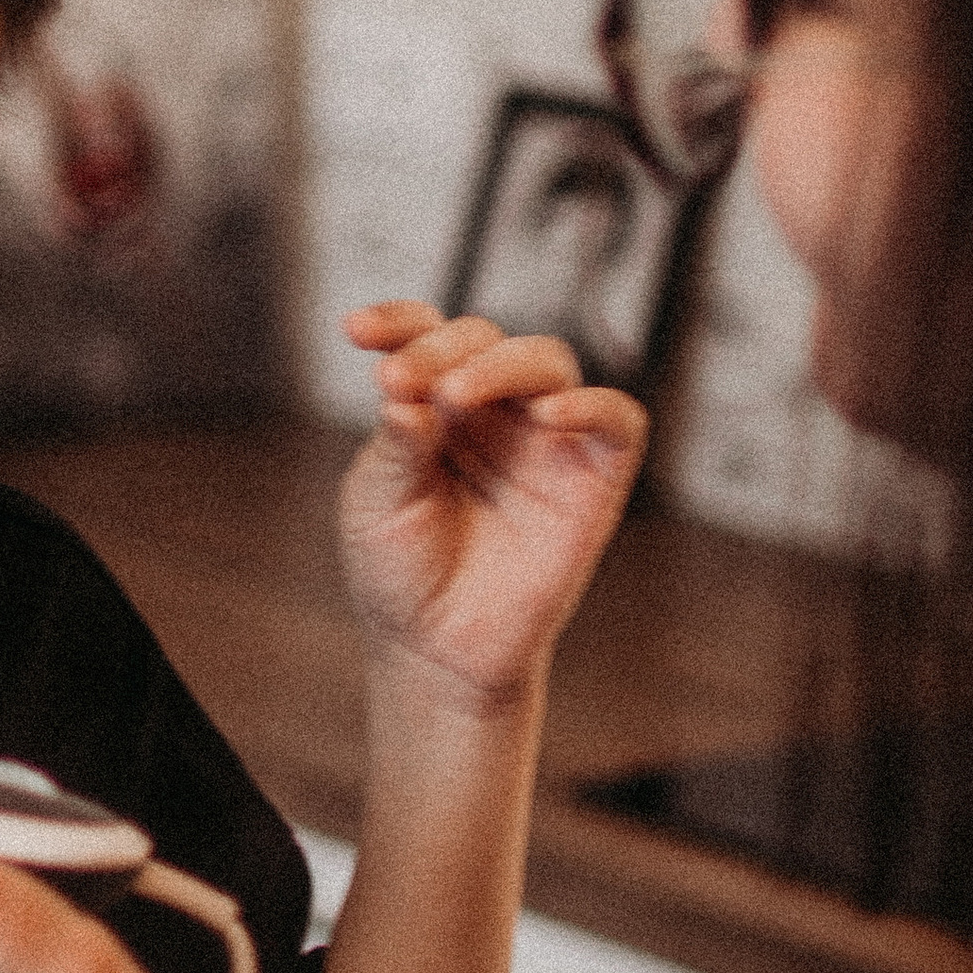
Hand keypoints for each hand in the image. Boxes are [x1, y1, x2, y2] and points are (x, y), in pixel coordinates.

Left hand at [337, 301, 646, 708]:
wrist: (437, 650)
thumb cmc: (401, 570)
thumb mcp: (378, 501)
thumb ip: (396, 445)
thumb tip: (407, 393)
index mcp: (434, 403)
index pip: (427, 334)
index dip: (397, 322)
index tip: (355, 331)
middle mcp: (494, 410)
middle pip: (485, 338)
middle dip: (442, 349)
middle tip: (403, 381)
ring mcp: (545, 439)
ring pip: (548, 361)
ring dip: (502, 365)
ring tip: (456, 394)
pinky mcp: (594, 478)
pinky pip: (617, 420)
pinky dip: (593, 405)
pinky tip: (548, 414)